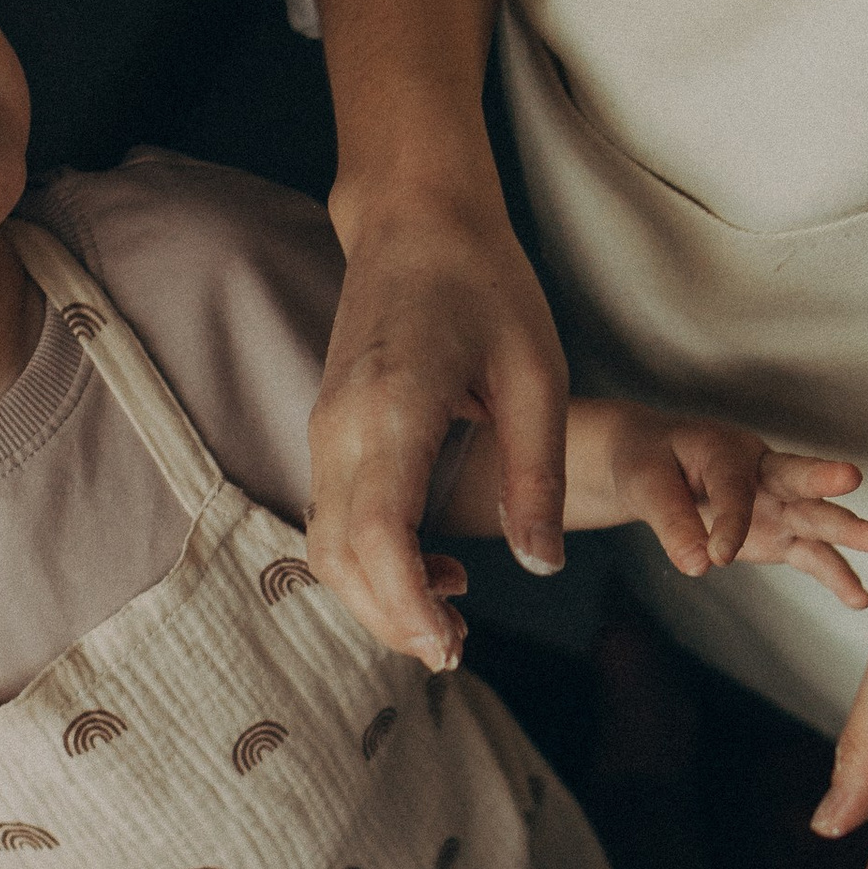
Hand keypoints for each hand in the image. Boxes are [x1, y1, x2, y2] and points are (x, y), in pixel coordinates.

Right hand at [310, 190, 571, 663]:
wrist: (415, 216)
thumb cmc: (485, 283)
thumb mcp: (538, 376)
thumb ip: (538, 475)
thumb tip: (543, 567)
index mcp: (393, 408)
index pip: (378, 534)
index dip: (406, 603)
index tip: (450, 642)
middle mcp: (341, 426)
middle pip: (339, 557)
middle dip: (390, 620)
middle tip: (456, 652)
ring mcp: (325, 429)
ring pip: (325, 546)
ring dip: (375, 598)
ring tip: (447, 621)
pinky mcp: (328, 431)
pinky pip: (332, 519)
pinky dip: (368, 564)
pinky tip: (431, 570)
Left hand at [601, 413, 867, 605]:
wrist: (655, 466)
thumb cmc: (648, 464)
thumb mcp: (647, 486)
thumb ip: (673, 523)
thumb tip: (697, 567)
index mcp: (725, 449)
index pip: (734, 486)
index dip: (730, 521)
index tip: (718, 557)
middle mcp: (761, 472)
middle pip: (794, 478)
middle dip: (821, 480)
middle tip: (851, 476)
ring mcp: (776, 504)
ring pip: (813, 516)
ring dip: (844, 529)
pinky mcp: (780, 533)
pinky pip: (810, 555)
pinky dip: (834, 576)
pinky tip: (860, 599)